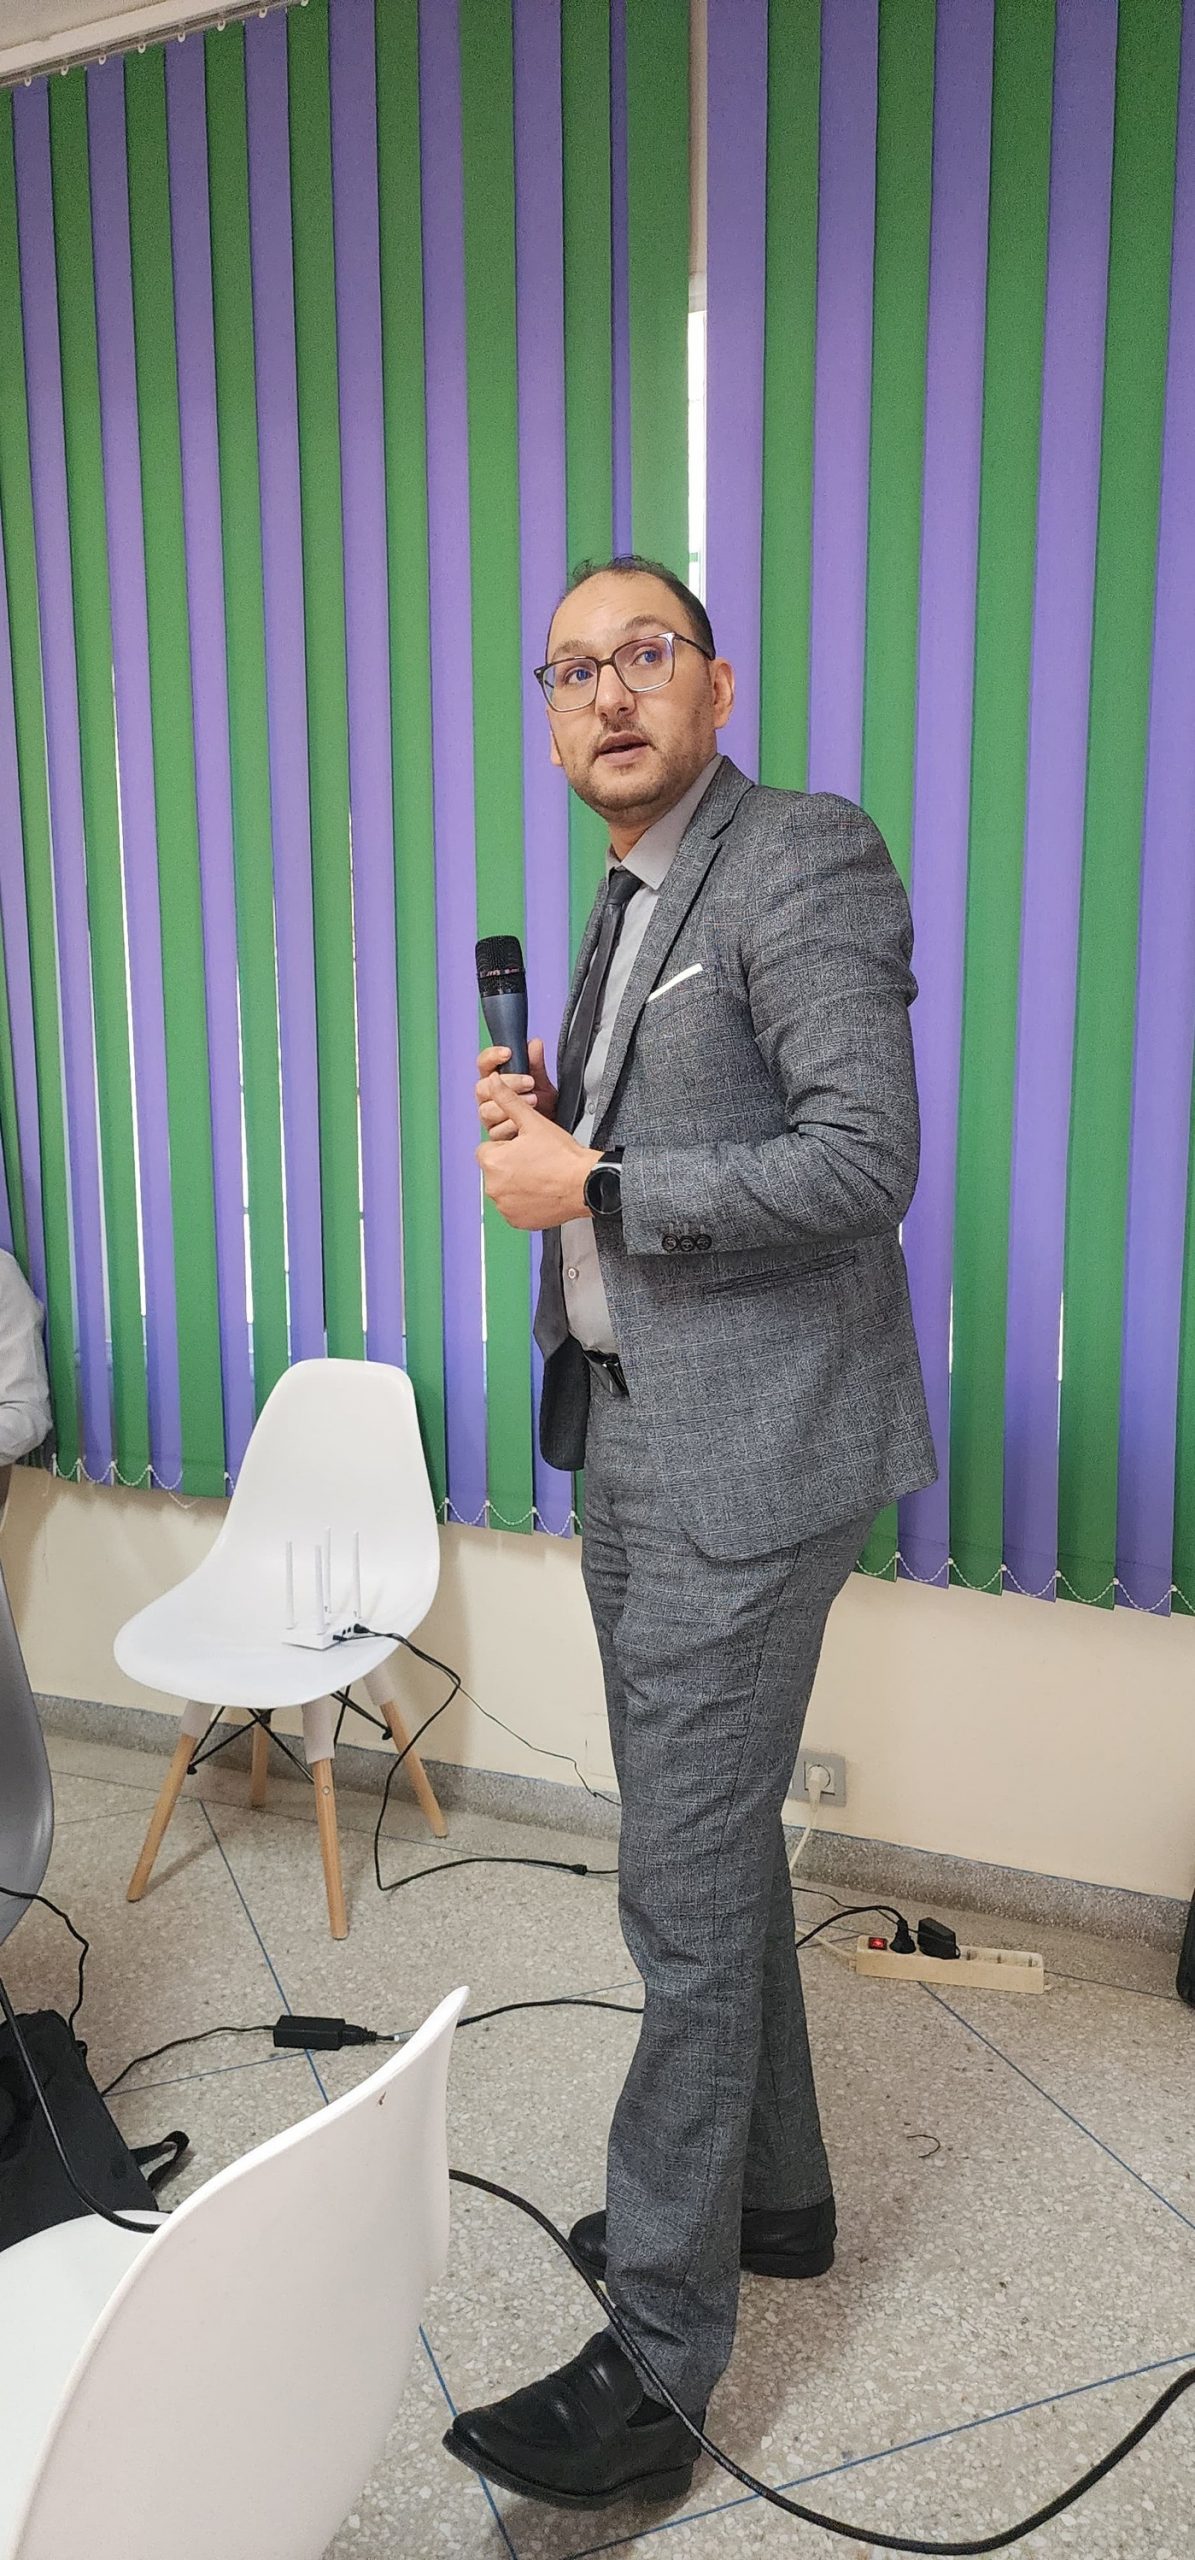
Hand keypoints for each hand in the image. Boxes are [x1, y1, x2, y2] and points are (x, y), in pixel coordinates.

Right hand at [475, 1038, 557, 1140]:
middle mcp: (487, 1098)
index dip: (492, 1056)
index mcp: (494, 1080)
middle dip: (508, 1083)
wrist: (552, 1133)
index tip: (508, 1053)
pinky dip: (510, 1125)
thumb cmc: (543, 1106)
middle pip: (482, 1087)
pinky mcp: (494, 1136)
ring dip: (509, 1105)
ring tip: (534, 1100)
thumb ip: (536, 1065)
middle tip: (530, 1082)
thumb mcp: (543, 1084)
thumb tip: (535, 1043)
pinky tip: (523, 1123)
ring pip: (486, 1110)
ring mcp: (489, 1117)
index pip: (484, 1064)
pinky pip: (495, 1131)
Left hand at [475, 1077, 599, 1230]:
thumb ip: (508, 1100)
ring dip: (517, 1183)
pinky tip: (542, 1192)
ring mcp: (504, 1207)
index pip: (488, 1150)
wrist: (585, 1184)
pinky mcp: (516, 1221)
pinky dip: (524, 1201)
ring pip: (505, 1189)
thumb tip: (493, 1082)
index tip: (525, 1148)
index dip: (507, 1146)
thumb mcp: (533, 1122)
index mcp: (492, 1162)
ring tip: (541, 1176)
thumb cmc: (562, 1155)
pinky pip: (514, 1208)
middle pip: (496, 1170)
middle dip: (511, 1165)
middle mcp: (493, 1187)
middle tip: (536, 1161)